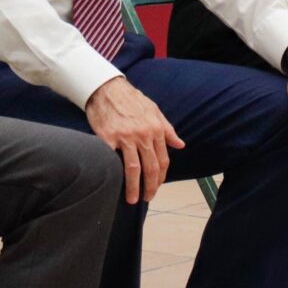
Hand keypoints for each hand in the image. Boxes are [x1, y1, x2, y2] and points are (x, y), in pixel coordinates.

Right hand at [85, 77, 184, 203]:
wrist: (107, 88)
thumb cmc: (130, 99)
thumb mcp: (154, 110)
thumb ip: (167, 129)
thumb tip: (180, 144)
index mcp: (156, 129)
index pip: (163, 160)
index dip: (161, 177)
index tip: (156, 187)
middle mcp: (143, 134)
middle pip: (150, 168)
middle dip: (150, 187)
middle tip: (147, 198)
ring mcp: (125, 137)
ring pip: (133, 169)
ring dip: (134, 188)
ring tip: (133, 199)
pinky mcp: (107, 138)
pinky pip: (112, 161)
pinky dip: (114, 174)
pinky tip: (114, 184)